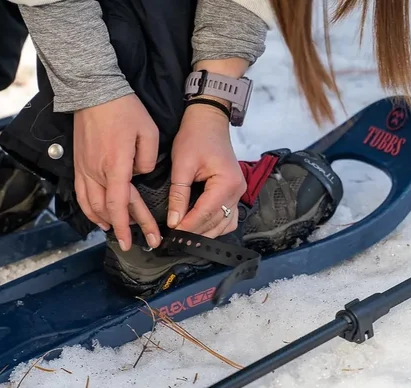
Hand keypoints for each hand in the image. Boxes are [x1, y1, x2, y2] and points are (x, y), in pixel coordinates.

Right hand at [73, 94, 161, 250]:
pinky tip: (98, 217)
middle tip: (135, 242)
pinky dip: (89, 210)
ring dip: (104, 221)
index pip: (120, 204)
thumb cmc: (124, 109)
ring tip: (116, 232)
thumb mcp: (149, 132)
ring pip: (91, 205)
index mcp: (116, 165)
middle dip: (122, 229)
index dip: (128, 226)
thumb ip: (149, 159)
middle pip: (108, 209)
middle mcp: (97, 171)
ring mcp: (85, 169)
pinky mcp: (79, 164)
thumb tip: (141, 175)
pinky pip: (81, 194)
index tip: (135, 240)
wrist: (94, 90)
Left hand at [168, 102, 245, 237]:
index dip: (188, 226)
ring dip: (206, 232)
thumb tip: (174, 221)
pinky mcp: (233, 192)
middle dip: (196, 233)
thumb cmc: (195, 137)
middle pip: (216, 222)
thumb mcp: (182, 164)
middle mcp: (237, 190)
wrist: (208, 120)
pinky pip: (228, 217)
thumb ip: (179, 195)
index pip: (206, 213)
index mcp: (227, 182)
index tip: (172, 236)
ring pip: (224, 224)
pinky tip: (199, 228)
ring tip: (185, 238)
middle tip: (175, 242)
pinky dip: (215, 225)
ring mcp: (238, 192)